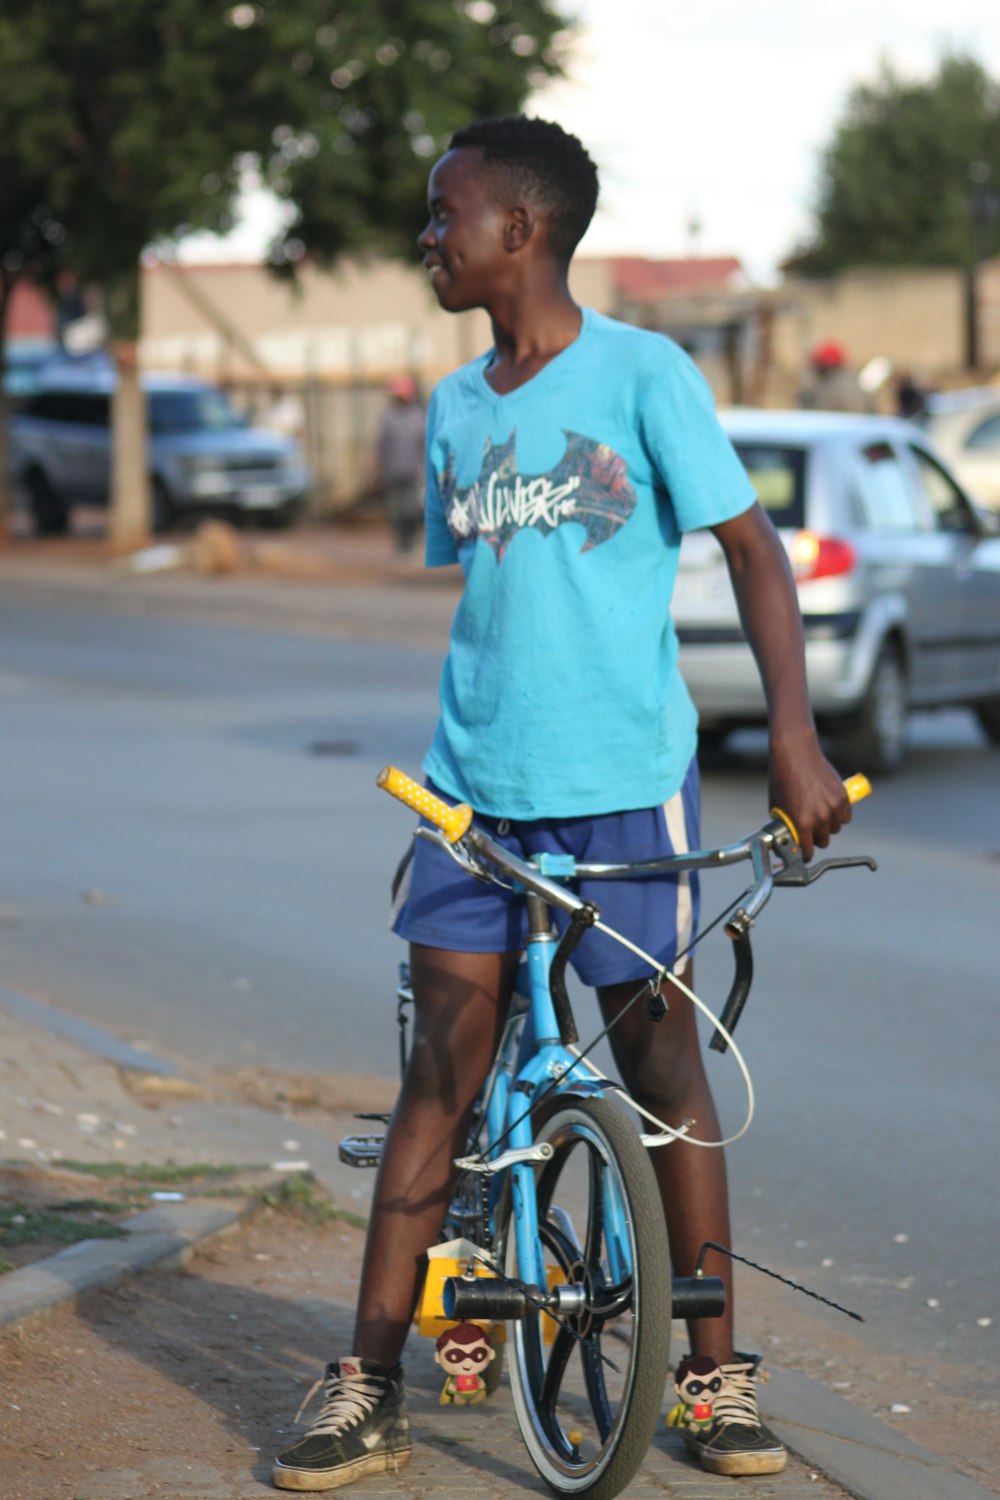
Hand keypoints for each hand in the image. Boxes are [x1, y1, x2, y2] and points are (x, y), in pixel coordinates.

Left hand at [768, 734, 850, 861]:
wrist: (795, 755)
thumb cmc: (782, 780)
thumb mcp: (777, 807)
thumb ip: (786, 825)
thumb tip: (788, 841)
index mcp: (801, 823)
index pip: (807, 851)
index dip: (804, 853)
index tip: (804, 852)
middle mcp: (819, 818)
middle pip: (823, 842)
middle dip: (815, 838)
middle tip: (809, 829)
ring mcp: (833, 807)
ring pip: (835, 829)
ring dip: (828, 826)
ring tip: (818, 813)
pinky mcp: (842, 797)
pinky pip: (845, 817)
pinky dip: (839, 815)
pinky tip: (829, 807)